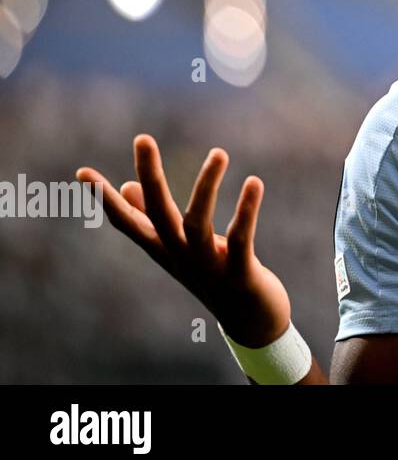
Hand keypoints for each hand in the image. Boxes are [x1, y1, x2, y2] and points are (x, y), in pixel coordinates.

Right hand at [75, 134, 289, 347]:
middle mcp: (180, 256)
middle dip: (149, 175)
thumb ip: (153, 218)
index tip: (81, 172)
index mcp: (164, 248)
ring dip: (206, 186)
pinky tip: (254, 182)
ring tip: (219, 152)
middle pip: (158, 214)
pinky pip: (240, 239)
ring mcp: (208, 267)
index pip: (127, 222)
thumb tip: (127, 186)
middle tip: (142, 138)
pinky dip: (246, 211)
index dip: (105, 199)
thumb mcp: (180, 247)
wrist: (250, 321)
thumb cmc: (213, 274)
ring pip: (197, 223)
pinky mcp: (239, 273)